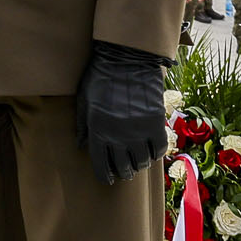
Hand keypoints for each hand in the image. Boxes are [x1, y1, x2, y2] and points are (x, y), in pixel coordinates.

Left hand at [76, 40, 170, 184]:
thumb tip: (81, 146)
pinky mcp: (156, 123)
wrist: (127, 60)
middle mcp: (119, 135)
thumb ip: (83, 125)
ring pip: (141, 161)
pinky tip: (150, 151)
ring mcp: (139, 130)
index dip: (104, 175)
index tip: (107, 179)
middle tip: (123, 171)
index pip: (101, 163)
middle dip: (122, 172)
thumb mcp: (85, 101)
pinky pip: (159, 149)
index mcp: (98, 130)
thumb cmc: (100, 78)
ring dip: (138, 164)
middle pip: (123, 166)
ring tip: (136, 161)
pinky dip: (155, 154)